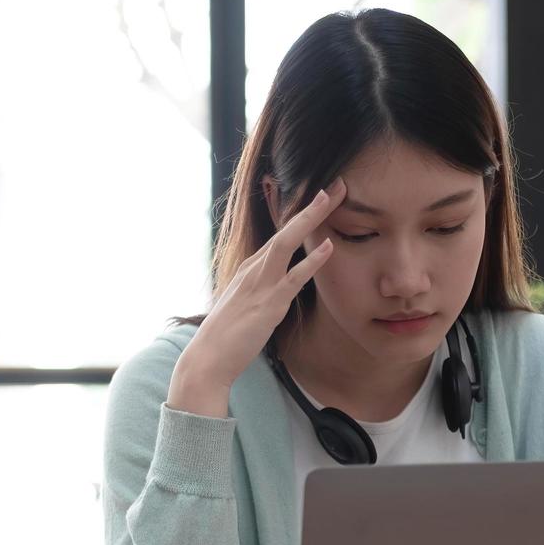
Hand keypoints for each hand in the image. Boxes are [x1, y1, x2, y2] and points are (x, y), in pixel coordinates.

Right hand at [167, 178, 345, 417]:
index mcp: (251, 268)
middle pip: (285, 230)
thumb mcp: (247, 305)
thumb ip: (262, 291)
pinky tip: (328, 247)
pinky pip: (293, 278)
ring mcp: (260, 284)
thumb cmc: (227, 335)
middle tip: (335, 186)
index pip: (281, 235)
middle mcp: (254, 269)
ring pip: (287, 243)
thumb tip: (278, 288)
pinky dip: (312, 262)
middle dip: (311, 207)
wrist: (208, 358)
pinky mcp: (268, 305)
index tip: (322, 199)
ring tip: (331, 199)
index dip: (302, 216)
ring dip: (310, 219)